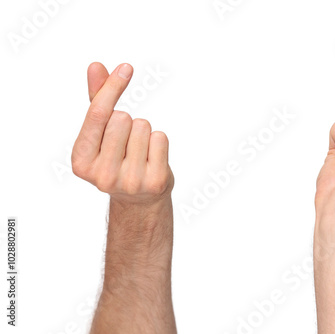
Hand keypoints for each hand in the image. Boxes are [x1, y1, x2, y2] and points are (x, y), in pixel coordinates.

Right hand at [72, 63, 172, 204]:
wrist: (139, 198)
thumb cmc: (117, 158)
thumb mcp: (102, 133)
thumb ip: (97, 100)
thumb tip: (96, 66)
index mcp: (81, 161)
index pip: (98, 114)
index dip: (112, 88)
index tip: (126, 68)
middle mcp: (102, 175)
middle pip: (122, 118)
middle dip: (128, 121)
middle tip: (126, 143)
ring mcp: (129, 181)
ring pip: (143, 126)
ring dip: (144, 132)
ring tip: (139, 152)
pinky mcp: (154, 182)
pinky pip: (160, 138)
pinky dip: (158, 141)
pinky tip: (152, 158)